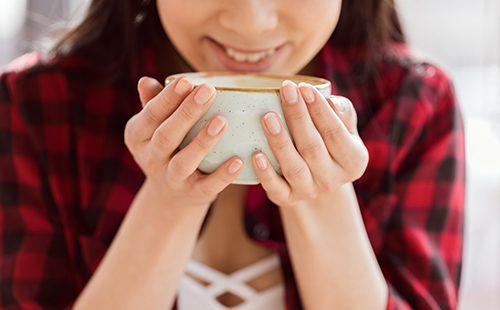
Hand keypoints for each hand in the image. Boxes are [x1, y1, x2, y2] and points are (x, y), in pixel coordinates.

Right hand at [124, 76, 243, 207]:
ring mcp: (172, 179)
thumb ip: (154, 104)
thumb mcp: (154, 127)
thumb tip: (146, 80)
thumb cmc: (167, 147)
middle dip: (186, 113)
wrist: (170, 196)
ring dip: (203, 141)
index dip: (167, 99)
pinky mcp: (194, 195)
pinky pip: (208, 186)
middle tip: (208, 90)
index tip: (186, 81)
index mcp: (138, 136)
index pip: (150, 115)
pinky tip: (238, 161)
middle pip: (166, 136)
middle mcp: (151, 159)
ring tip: (222, 121)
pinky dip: (223, 175)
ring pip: (184, 162)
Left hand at [250, 80, 367, 207]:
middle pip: (313, 148)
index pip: (335, 132)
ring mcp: (310, 192)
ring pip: (294, 168)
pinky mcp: (288, 199)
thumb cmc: (328, 138)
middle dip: (298, 117)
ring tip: (268, 117)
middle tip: (285, 91)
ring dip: (280, 142)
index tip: (304, 87)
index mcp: (354, 160)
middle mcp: (334, 180)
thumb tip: (330, 102)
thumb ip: (341, 111)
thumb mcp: (343, 125)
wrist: (316, 174)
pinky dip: (265, 173)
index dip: (319, 110)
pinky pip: (276, 189)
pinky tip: (256, 155)